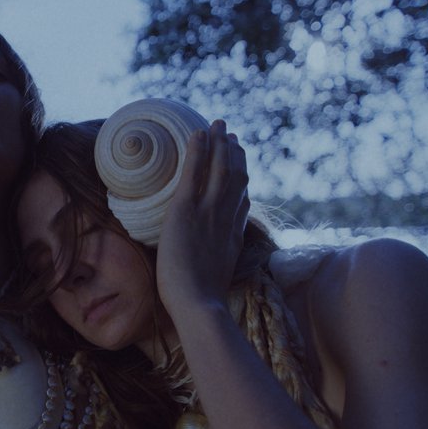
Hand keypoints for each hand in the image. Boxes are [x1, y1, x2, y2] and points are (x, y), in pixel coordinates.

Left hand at [153, 119, 249, 309]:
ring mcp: (207, 212)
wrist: (199, 304)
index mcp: (233, 236)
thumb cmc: (202, 304)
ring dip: (218, 144)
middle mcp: (224, 219)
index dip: (242, 181)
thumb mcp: (217, 281)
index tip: (241, 166)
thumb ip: (217, 268)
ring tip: (217, 124)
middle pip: (235, 178)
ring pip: (218, 169)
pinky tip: (197, 133)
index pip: (241, 202)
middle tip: (231, 135)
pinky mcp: (186, 210)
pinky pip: (193, 173)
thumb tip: (213, 271)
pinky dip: (197, 151)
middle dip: (233, 154)